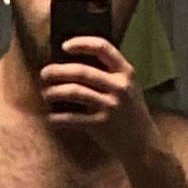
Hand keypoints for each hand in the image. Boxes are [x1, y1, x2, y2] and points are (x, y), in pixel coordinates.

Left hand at [39, 37, 156, 158]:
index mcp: (126, 73)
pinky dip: (58, 118)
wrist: (142, 143)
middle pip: (82, 71)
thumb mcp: (129, 87)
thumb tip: (75, 62)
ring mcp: (111, 106)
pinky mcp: (102, 124)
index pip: (102, 48)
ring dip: (54, 92)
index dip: (81, 43)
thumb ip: (110, 74)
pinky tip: (51, 118)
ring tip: (46, 93)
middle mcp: (119, 87)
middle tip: (44, 73)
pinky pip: (73, 118)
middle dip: (58, 71)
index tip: (65, 46)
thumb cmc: (130, 112)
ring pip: (74, 92)